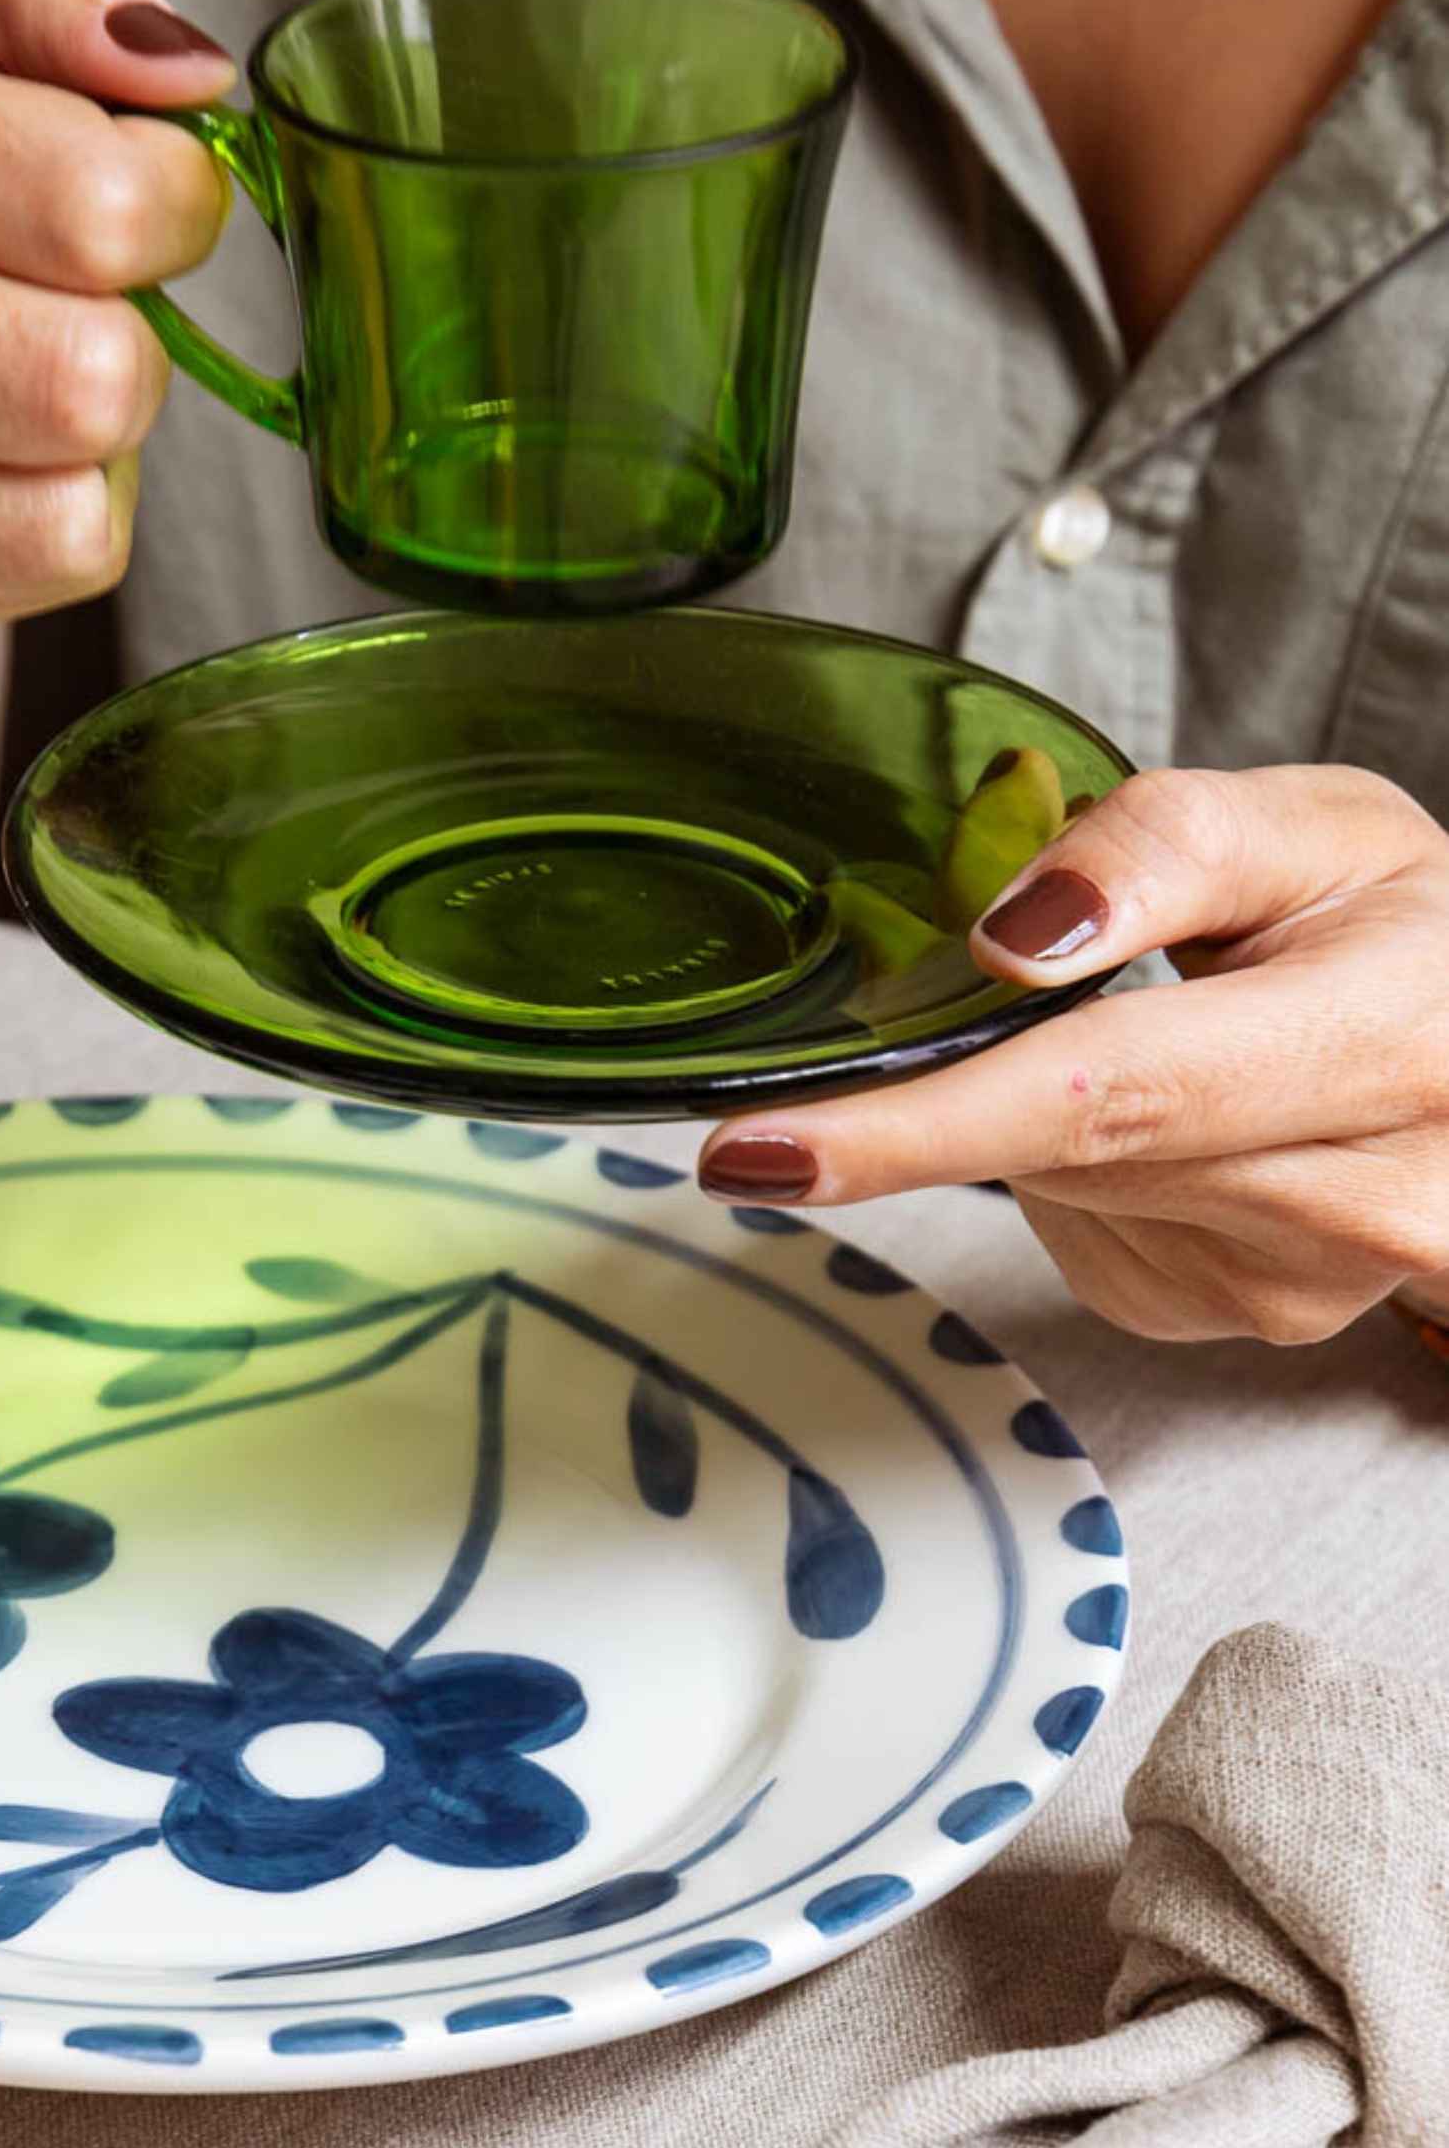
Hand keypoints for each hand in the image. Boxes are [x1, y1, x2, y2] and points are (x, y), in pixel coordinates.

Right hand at [0, 0, 232, 639]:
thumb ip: (32, 4)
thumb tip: (193, 70)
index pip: (89, 194)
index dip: (173, 213)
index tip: (139, 212)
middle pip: (86, 376)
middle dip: (132, 359)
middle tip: (73, 329)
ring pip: (60, 512)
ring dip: (89, 469)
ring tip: (18, 416)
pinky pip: (10, 587)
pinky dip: (34, 540)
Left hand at [696, 766, 1448, 1343]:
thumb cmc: (1399, 928)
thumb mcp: (1316, 829)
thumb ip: (1160, 850)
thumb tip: (1013, 938)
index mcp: (1390, 1041)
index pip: (1113, 1094)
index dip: (920, 1127)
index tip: (763, 1148)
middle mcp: (1364, 1194)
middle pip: (1064, 1155)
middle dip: (918, 1119)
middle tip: (776, 1111)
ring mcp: (1300, 1283)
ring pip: (1063, 1195)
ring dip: (1030, 1120)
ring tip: (1127, 1039)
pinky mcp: (1239, 1318)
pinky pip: (1088, 1234)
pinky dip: (1078, 1171)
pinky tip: (1157, 1122)